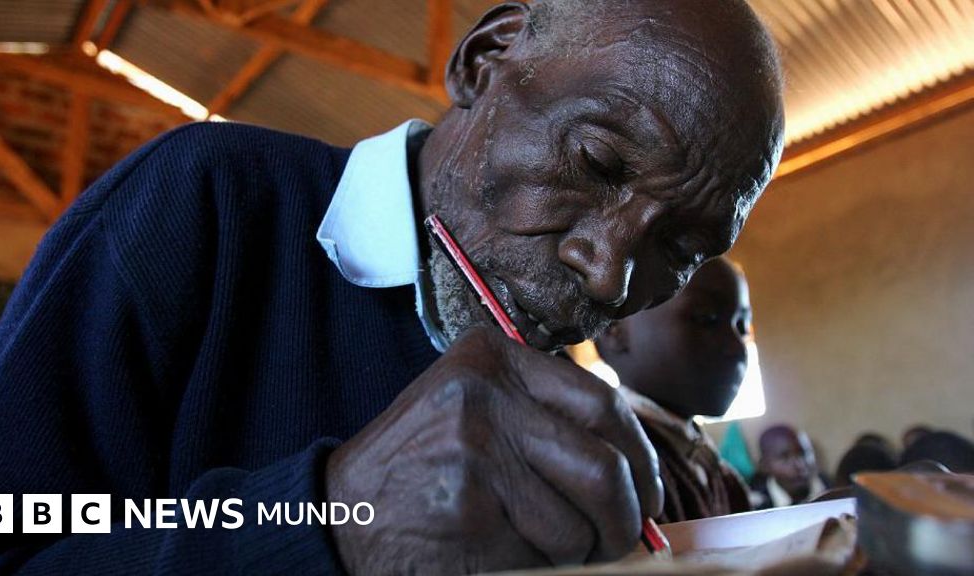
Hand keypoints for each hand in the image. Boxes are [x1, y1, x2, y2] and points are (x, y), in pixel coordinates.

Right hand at [326, 327, 661, 574]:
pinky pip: (543, 556)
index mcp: (493, 357)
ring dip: (580, 550)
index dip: (641, 458)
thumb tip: (640, 470)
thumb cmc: (426, 461)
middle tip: (625, 541)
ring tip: (546, 545)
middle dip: (627, 519)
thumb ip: (547, 416)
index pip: (603, 404)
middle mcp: (484, 395)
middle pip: (604, 468)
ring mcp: (474, 453)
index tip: (648, 492)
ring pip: (579, 523)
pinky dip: (540, 566)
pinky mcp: (468, 513)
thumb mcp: (478, 406)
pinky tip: (502, 550)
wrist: (345, 510)